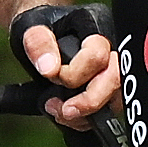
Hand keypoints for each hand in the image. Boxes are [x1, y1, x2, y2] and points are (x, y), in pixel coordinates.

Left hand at [9, 1, 122, 126]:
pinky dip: (84, 120)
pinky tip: (64, 115)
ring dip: (85, 115)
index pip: (96, 56)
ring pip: (114, 100)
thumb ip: (38, 43)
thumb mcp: (31, 27)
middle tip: (64, 110)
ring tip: (58, 111)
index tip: (49, 75)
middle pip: (116, 80)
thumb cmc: (40, 26)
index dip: (72, 74)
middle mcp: (112, 49)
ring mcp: (112, 71)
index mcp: (96, 28)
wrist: (43, 31)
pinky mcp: (107, 91)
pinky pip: (105, 112)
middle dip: (89, 101)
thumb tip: (49, 69)